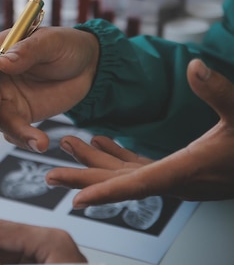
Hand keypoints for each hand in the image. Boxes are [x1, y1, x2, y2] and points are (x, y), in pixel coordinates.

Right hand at [0, 26, 99, 151]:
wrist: (89, 67)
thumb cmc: (67, 46)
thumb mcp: (52, 42)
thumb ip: (28, 50)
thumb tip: (1, 62)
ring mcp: (5, 99)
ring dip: (11, 134)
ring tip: (37, 142)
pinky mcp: (20, 115)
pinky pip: (16, 131)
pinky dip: (27, 139)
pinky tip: (41, 142)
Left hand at [46, 59, 233, 206]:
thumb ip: (219, 92)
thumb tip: (196, 67)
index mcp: (186, 170)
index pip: (138, 184)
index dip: (106, 190)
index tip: (76, 197)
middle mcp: (174, 179)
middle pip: (120, 182)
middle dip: (83, 177)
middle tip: (48, 176)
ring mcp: (175, 176)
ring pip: (125, 173)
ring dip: (94, 160)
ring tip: (66, 144)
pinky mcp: (178, 169)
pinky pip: (139, 166)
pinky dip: (117, 155)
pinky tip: (102, 141)